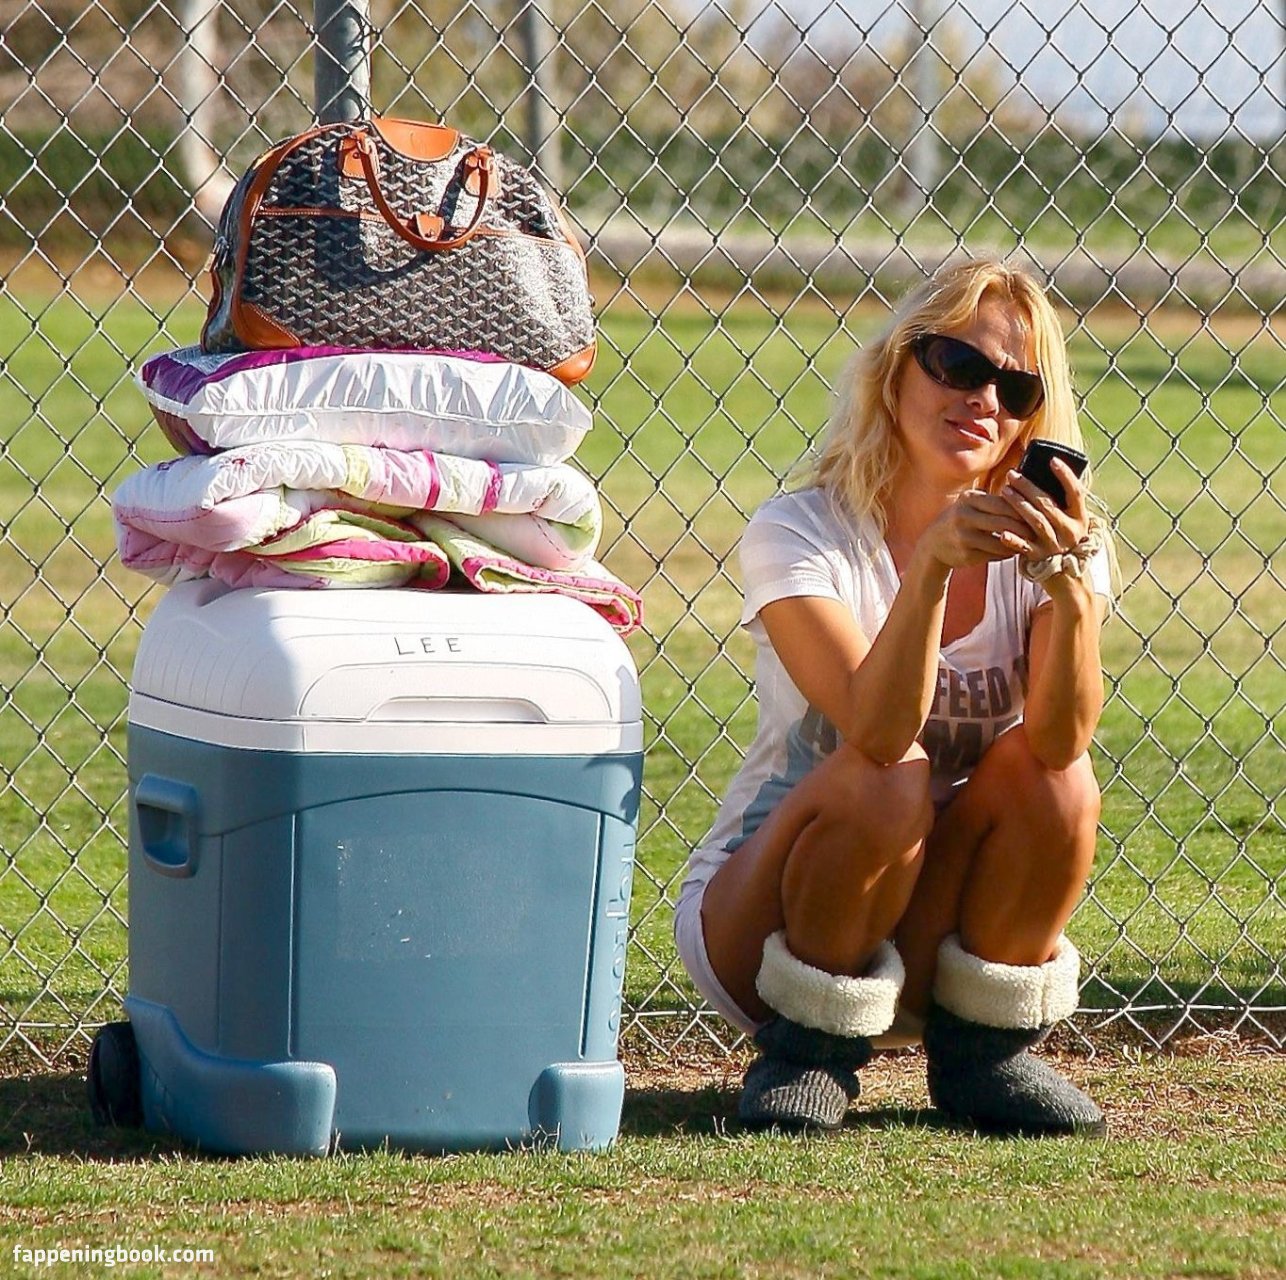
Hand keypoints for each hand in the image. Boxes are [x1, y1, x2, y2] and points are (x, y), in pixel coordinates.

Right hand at [918, 488, 1039, 570]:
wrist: (934, 543)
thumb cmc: (961, 520)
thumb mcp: (972, 504)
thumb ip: (995, 502)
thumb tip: (1028, 499)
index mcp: (969, 499)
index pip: (1004, 503)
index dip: (1023, 509)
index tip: (1038, 514)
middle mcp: (964, 516)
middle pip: (1003, 522)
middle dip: (1023, 528)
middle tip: (1039, 532)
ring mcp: (963, 536)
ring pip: (1000, 541)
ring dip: (1016, 543)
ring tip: (1029, 542)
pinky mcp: (965, 554)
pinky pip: (993, 554)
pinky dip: (1005, 553)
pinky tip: (1013, 551)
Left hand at [1000, 457, 1090, 561]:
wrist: (1067, 576)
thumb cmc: (1063, 538)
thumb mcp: (1069, 521)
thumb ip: (1060, 503)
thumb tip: (1042, 474)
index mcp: (1080, 518)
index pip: (1076, 493)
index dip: (1066, 476)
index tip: (1052, 460)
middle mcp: (1070, 531)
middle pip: (1048, 505)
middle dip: (1028, 487)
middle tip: (1012, 475)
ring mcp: (1055, 545)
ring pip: (1036, 522)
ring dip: (1019, 505)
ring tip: (1004, 491)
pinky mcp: (1040, 557)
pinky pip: (1025, 547)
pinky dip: (1014, 540)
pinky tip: (1002, 532)